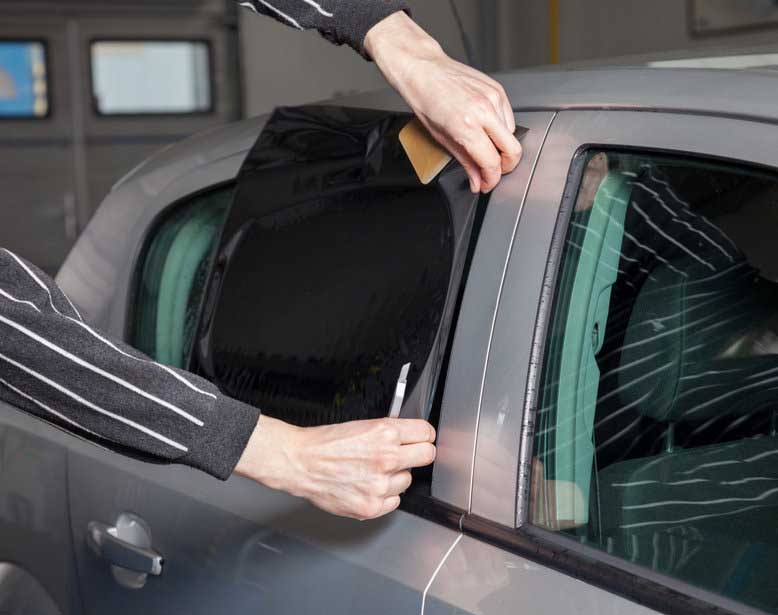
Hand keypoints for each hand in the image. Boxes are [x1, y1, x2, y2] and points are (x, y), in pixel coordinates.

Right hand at [234, 415, 435, 519]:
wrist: (300, 462)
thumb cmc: (326, 443)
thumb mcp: (363, 425)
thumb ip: (389, 432)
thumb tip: (410, 438)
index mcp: (386, 433)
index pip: (427, 434)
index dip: (422, 436)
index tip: (419, 440)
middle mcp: (387, 458)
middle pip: (427, 456)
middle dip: (416, 454)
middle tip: (404, 456)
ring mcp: (380, 485)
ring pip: (407, 480)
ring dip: (395, 477)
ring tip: (372, 471)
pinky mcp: (372, 506)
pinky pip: (394, 501)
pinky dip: (384, 495)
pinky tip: (367, 486)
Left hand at [364, 11, 521, 193]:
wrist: (424, 69)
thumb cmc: (425, 100)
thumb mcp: (441, 138)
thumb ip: (465, 161)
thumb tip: (477, 180)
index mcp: (466, 126)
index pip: (492, 163)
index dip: (492, 179)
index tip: (487, 184)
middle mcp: (484, 111)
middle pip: (513, 150)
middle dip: (506, 166)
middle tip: (493, 171)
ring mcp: (493, 98)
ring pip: (512, 135)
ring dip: (501, 146)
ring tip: (483, 144)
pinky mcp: (498, 90)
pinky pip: (508, 118)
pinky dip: (501, 128)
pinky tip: (485, 127)